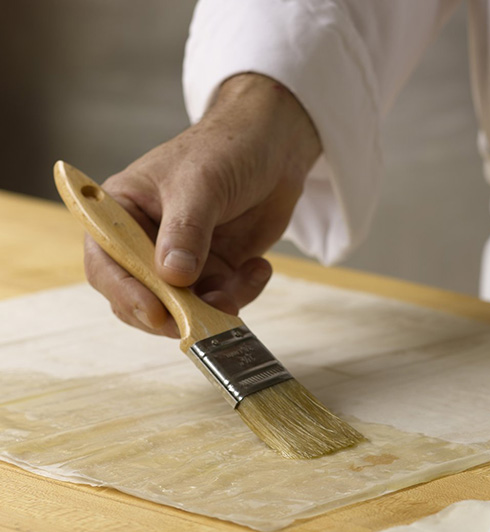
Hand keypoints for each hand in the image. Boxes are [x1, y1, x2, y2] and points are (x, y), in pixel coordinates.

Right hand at [84, 73, 321, 336]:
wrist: (273, 146)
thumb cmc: (225, 149)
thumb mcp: (201, 184)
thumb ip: (185, 231)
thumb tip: (172, 277)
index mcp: (122, 212)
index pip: (106, 263)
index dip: (126, 293)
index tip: (156, 312)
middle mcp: (145, 243)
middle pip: (140, 298)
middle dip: (172, 313)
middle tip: (201, 316)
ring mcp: (181, 262)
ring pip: (184, 309)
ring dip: (213, 309)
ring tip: (243, 280)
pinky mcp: (214, 273)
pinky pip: (220, 303)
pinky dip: (241, 295)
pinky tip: (258, 267)